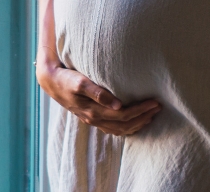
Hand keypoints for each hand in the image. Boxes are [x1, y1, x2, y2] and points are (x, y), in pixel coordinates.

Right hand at [37, 61, 160, 135]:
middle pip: (125, 125)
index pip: (124, 115)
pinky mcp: (92, 117)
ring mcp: (92, 120)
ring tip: (152, 114)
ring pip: (120, 129)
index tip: (155, 102)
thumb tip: (118, 105)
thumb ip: (98, 93)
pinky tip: (137, 121)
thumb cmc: (66, 79)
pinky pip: (113, 128)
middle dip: (143, 117)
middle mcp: (94, 119)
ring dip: (137, 123)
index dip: (141, 110)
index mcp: (93, 112)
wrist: (51, 81)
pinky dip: (128, 127)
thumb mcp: (80, 82)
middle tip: (158, 107)